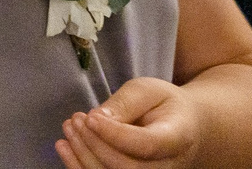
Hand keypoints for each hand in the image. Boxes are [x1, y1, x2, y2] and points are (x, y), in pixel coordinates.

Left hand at [56, 77, 203, 167]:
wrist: (186, 128)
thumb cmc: (165, 105)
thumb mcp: (148, 90)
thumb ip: (125, 103)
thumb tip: (98, 118)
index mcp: (177, 138)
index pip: (146, 145)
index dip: (114, 134)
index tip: (91, 117)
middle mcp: (168, 166)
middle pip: (127, 168)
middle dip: (94, 144)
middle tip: (76, 119)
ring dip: (83, 156)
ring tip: (69, 128)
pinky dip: (80, 167)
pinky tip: (65, 147)